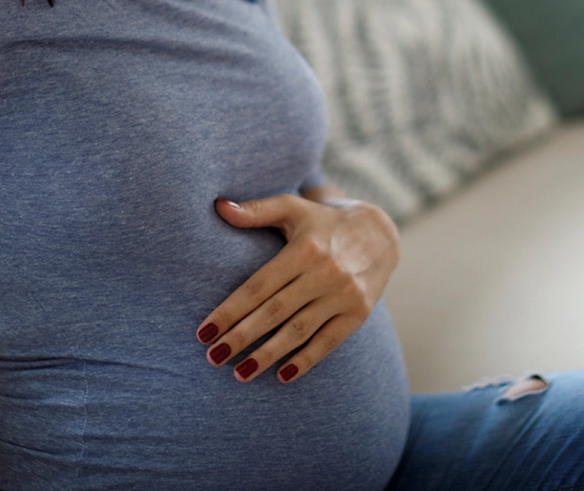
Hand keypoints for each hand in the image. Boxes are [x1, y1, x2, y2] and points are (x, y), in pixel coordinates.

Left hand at [196, 192, 399, 382]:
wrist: (380, 233)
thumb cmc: (323, 223)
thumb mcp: (292, 208)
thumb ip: (255, 211)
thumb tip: (218, 207)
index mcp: (303, 249)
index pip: (259, 286)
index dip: (230, 310)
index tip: (204, 331)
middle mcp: (324, 273)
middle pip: (274, 311)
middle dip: (241, 337)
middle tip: (213, 356)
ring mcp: (343, 295)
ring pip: (299, 331)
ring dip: (268, 355)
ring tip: (240, 373)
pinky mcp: (358, 313)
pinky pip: (329, 342)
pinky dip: (306, 360)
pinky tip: (282, 376)